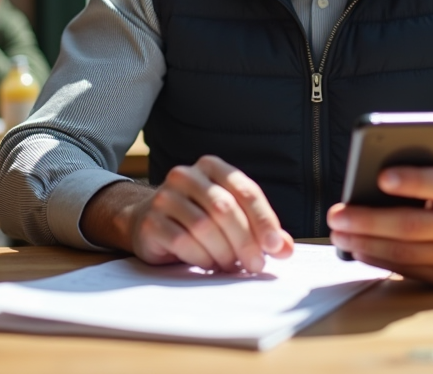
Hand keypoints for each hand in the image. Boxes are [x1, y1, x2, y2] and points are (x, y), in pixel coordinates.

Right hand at [123, 155, 293, 272]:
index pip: (245, 190)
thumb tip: (285, 248)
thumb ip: (259, 230)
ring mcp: (164, 196)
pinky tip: (208, 264)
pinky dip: (201, 258)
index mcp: (211, 167)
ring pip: (204, 226)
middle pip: (225, 208)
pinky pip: (182, 242)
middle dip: (245, 241)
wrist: (147, 223)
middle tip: (256, 265)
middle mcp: (186, 175)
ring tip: (231, 265)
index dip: (264, 220)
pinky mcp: (151, 221)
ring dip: (223, 252)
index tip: (276, 246)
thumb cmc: (197, 219)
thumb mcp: (231, 218)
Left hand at [327, 135, 432, 287]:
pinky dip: (377, 258)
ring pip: (405, 250)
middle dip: (369, 220)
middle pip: (413, 224)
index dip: (413, 181)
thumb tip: (407, 137)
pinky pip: (406, 268)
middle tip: (335, 214)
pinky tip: (357, 247)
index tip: (380, 177)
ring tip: (337, 232)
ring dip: (365, 242)